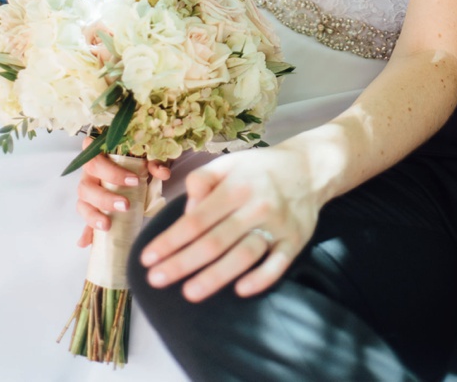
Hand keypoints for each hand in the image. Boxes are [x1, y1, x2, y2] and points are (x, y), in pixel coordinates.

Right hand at [75, 143, 172, 246]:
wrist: (133, 170)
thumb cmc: (135, 161)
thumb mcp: (146, 159)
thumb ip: (154, 163)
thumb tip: (163, 173)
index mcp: (98, 157)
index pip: (94, 160)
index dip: (111, 171)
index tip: (134, 180)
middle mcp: (89, 175)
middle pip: (86, 186)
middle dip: (105, 198)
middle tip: (125, 205)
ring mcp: (88, 194)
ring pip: (82, 204)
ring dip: (93, 216)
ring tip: (107, 225)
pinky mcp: (92, 210)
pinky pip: (85, 222)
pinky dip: (86, 232)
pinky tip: (86, 242)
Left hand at [139, 145, 321, 301]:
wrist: (309, 168)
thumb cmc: (259, 169)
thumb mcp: (227, 163)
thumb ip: (201, 181)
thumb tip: (186, 211)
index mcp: (234, 188)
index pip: (195, 220)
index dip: (170, 241)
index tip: (147, 258)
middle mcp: (255, 207)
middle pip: (214, 242)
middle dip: (182, 263)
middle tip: (156, 281)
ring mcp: (277, 226)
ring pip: (243, 256)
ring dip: (215, 276)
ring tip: (190, 292)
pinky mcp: (295, 241)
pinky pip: (278, 265)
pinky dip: (260, 279)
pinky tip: (240, 291)